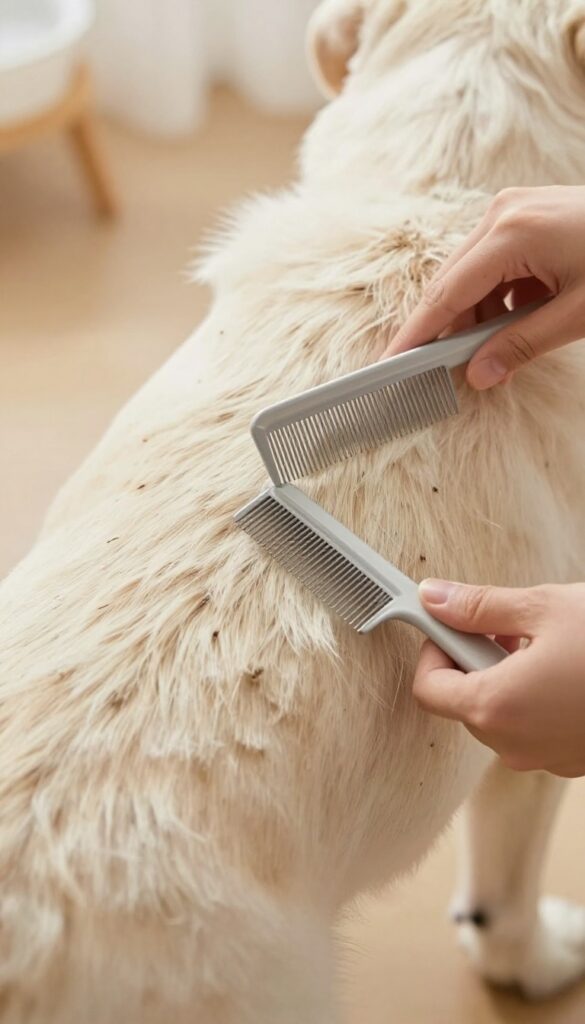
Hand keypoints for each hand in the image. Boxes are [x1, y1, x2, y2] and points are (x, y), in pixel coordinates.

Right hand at [384, 186, 584, 388]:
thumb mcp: (578, 314)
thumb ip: (522, 346)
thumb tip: (479, 376)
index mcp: (511, 232)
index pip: (447, 294)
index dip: (417, 334)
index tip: (391, 364)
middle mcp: (502, 213)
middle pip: (453, 284)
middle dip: (448, 332)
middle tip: (441, 375)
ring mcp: (513, 210)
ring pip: (471, 276)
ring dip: (477, 318)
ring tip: (497, 356)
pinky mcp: (525, 216)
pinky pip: (493, 265)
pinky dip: (498, 299)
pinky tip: (516, 324)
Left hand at [413, 580, 584, 777]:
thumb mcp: (542, 608)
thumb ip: (479, 607)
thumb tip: (433, 597)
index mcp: (495, 706)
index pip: (428, 688)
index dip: (432, 649)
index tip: (451, 623)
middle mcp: (514, 744)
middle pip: (462, 704)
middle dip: (473, 661)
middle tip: (506, 625)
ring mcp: (546, 759)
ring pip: (499, 718)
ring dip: (504, 679)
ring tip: (543, 642)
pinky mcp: (573, 761)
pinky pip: (533, 731)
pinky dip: (534, 700)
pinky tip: (566, 669)